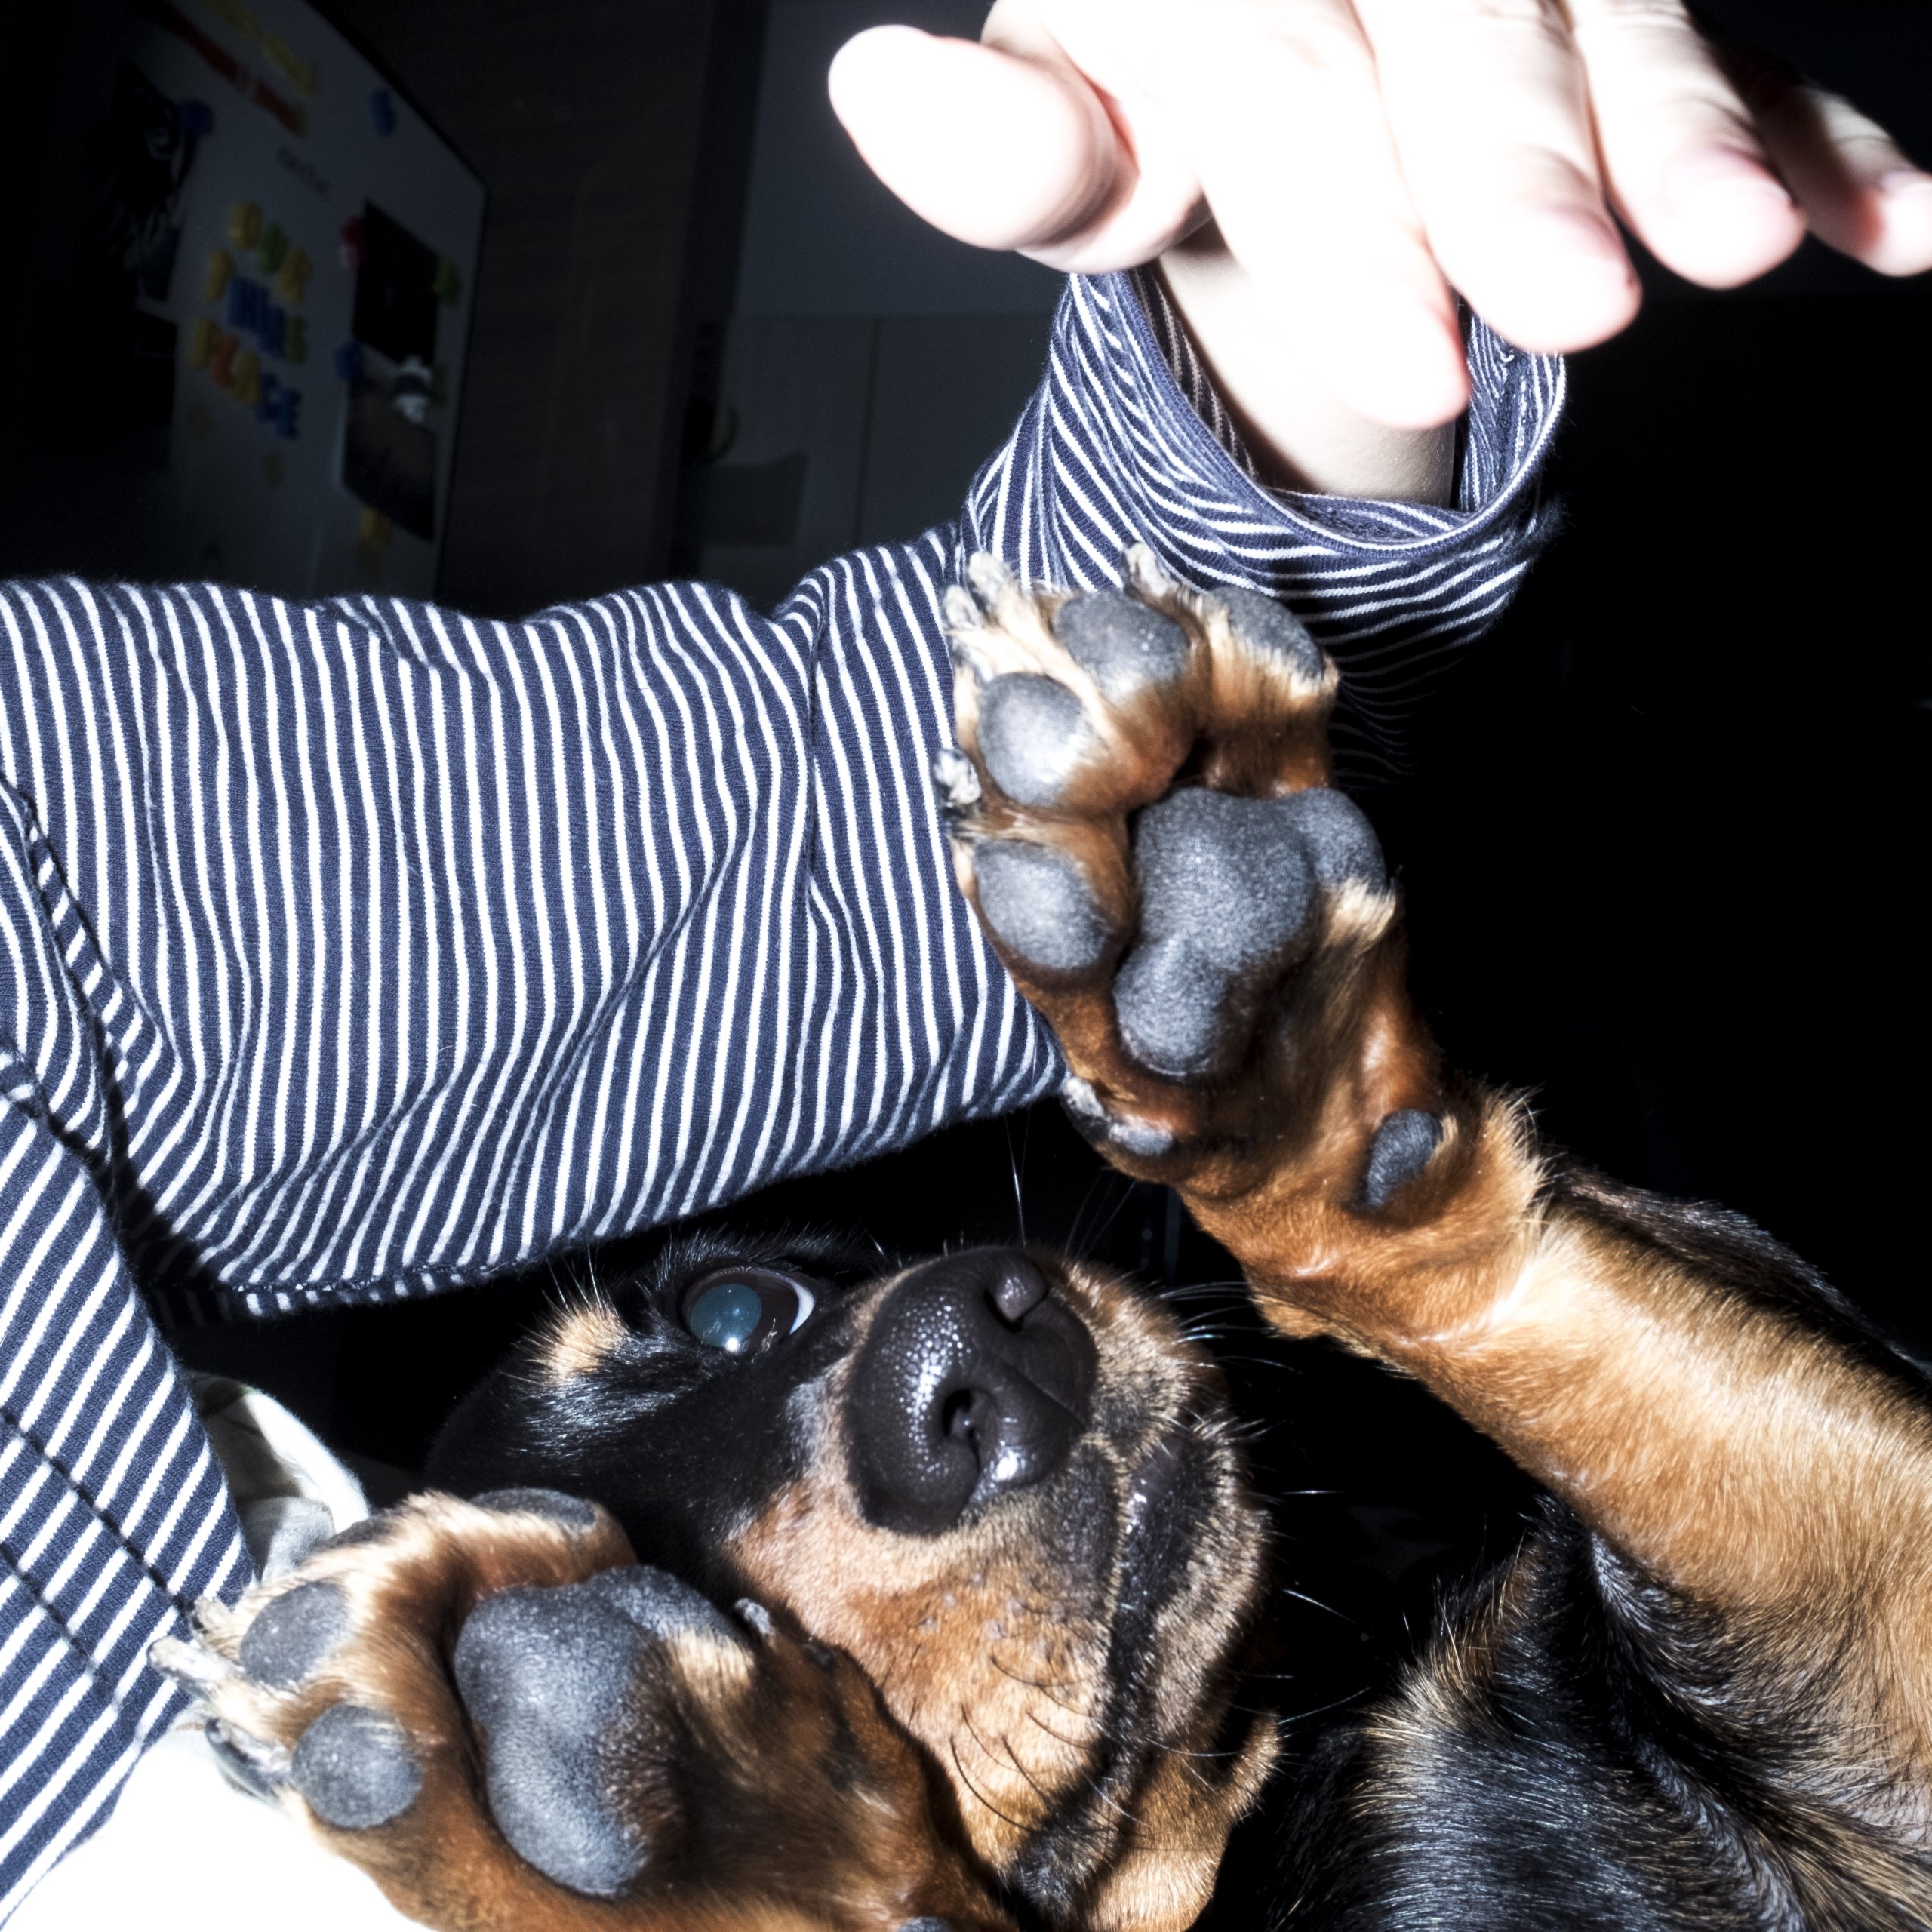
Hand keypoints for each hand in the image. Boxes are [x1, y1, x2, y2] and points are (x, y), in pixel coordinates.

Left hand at [829, 0, 1931, 432]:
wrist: (1271, 90)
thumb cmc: (1164, 129)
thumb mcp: (1079, 156)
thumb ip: (1011, 152)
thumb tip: (879, 86)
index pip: (1291, 71)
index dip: (1355, 213)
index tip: (1415, 355)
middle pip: (1458, 26)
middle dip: (1525, 168)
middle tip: (1583, 304)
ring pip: (1611, 13)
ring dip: (1690, 126)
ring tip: (1737, 247)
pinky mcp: (1619, 20)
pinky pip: (1744, 54)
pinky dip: (1820, 141)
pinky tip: (1889, 225)